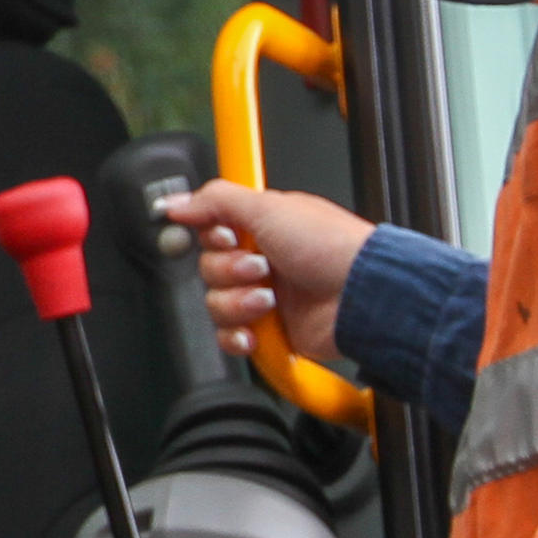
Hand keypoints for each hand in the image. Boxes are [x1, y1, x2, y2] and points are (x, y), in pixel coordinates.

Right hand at [162, 181, 370, 371]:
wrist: (360, 295)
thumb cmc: (331, 247)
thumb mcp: (269, 206)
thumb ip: (216, 200)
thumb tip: (177, 203)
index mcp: (261, 228)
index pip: (210, 232)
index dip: (210, 238)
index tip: (224, 237)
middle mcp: (261, 261)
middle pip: (208, 270)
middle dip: (229, 272)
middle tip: (260, 267)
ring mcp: (264, 297)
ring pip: (216, 304)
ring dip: (238, 303)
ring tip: (268, 299)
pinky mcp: (269, 332)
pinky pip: (231, 337)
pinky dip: (238, 335)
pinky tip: (257, 328)